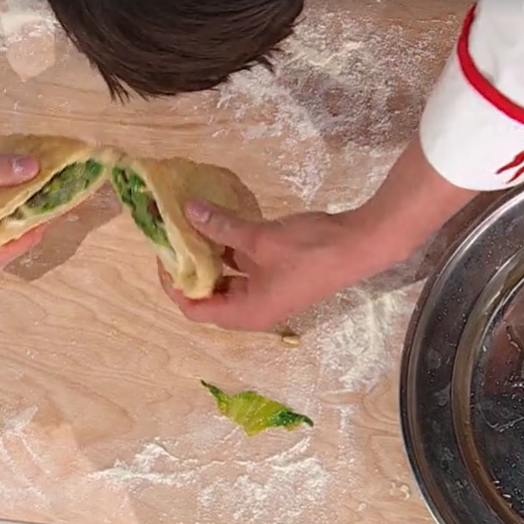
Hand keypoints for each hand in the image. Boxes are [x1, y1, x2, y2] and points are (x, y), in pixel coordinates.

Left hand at [158, 201, 391, 330]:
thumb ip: (222, 227)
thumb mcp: (260, 238)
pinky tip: (221, 224)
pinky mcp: (278, 276)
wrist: (359, 245)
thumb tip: (189, 212)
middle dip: (189, 268)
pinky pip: (245, 268)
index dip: (173, 284)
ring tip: (192, 227)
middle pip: (208, 296)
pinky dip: (231, 250)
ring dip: (210, 256)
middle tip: (174, 236)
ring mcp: (267, 292)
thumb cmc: (309, 250)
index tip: (164, 254)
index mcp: (246, 312)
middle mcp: (254, 309)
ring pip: (227, 279)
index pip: (194, 309)